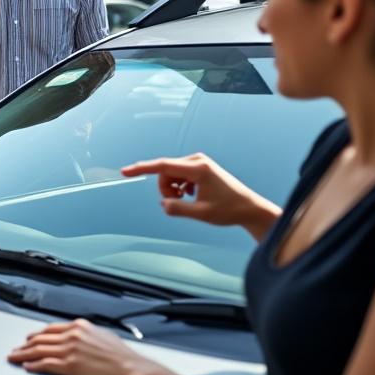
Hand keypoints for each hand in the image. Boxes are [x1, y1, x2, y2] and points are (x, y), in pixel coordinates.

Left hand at [8, 318, 161, 374]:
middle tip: (15, 350)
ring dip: (23, 355)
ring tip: (14, 358)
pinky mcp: (70, 365)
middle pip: (40, 339)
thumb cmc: (124, 357)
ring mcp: (70, 350)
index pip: (50, 329)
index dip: (36, 334)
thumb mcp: (104, 336)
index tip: (28, 339)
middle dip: (24, 345)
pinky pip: (46, 364)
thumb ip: (88, 334)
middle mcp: (72, 335)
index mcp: (80, 326)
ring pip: (39, 350)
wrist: (133, 369)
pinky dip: (34, 365)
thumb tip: (80, 336)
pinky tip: (27, 367)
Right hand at [121, 153, 276, 227]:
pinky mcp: (199, 167)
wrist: (249, 208)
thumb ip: (178, 209)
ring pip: (170, 174)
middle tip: (177, 204)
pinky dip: (178, 187)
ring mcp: (198, 163)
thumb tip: (163, 204)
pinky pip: (177, 175)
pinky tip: (190, 195)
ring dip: (171, 189)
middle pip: (165, 172)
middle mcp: (197, 161)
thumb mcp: (202, 214)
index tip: (125, 171)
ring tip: (185, 200)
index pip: (163, 166)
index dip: (141, 168)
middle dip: (165, 189)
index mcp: (198, 169)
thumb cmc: (229, 210)